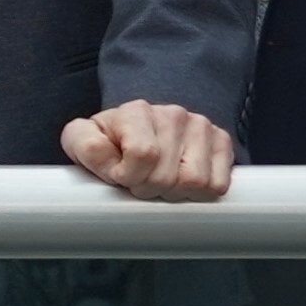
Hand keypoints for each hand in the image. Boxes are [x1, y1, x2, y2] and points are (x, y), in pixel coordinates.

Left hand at [60, 100, 237, 200]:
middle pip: (167, 176)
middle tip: (140, 184)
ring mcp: (201, 126)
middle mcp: (173, 114)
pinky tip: (181, 183)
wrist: (140, 131)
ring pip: (195, 182)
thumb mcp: (83, 140)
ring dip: (175, 194)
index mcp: (137, 111)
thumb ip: (84, 145)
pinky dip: (199, 194)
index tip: (120, 178)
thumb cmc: (111, 141)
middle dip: (149, 190)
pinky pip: (217, 185)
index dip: (130, 178)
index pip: (143, 154)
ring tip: (161, 183)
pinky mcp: (222, 142)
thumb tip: (106, 160)